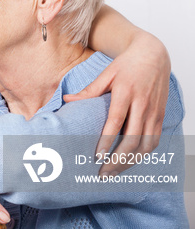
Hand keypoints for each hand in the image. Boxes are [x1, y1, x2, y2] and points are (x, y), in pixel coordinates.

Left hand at [64, 32, 169, 173]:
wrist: (153, 56)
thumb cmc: (126, 65)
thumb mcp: (105, 74)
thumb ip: (88, 90)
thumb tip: (66, 99)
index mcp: (125, 92)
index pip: (116, 122)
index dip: (107, 141)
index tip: (97, 157)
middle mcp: (143, 104)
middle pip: (133, 139)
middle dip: (118, 159)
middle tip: (103, 172)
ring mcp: (154, 112)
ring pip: (146, 144)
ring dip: (131, 161)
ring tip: (114, 171)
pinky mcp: (161, 116)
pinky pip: (154, 140)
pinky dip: (143, 154)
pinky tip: (130, 161)